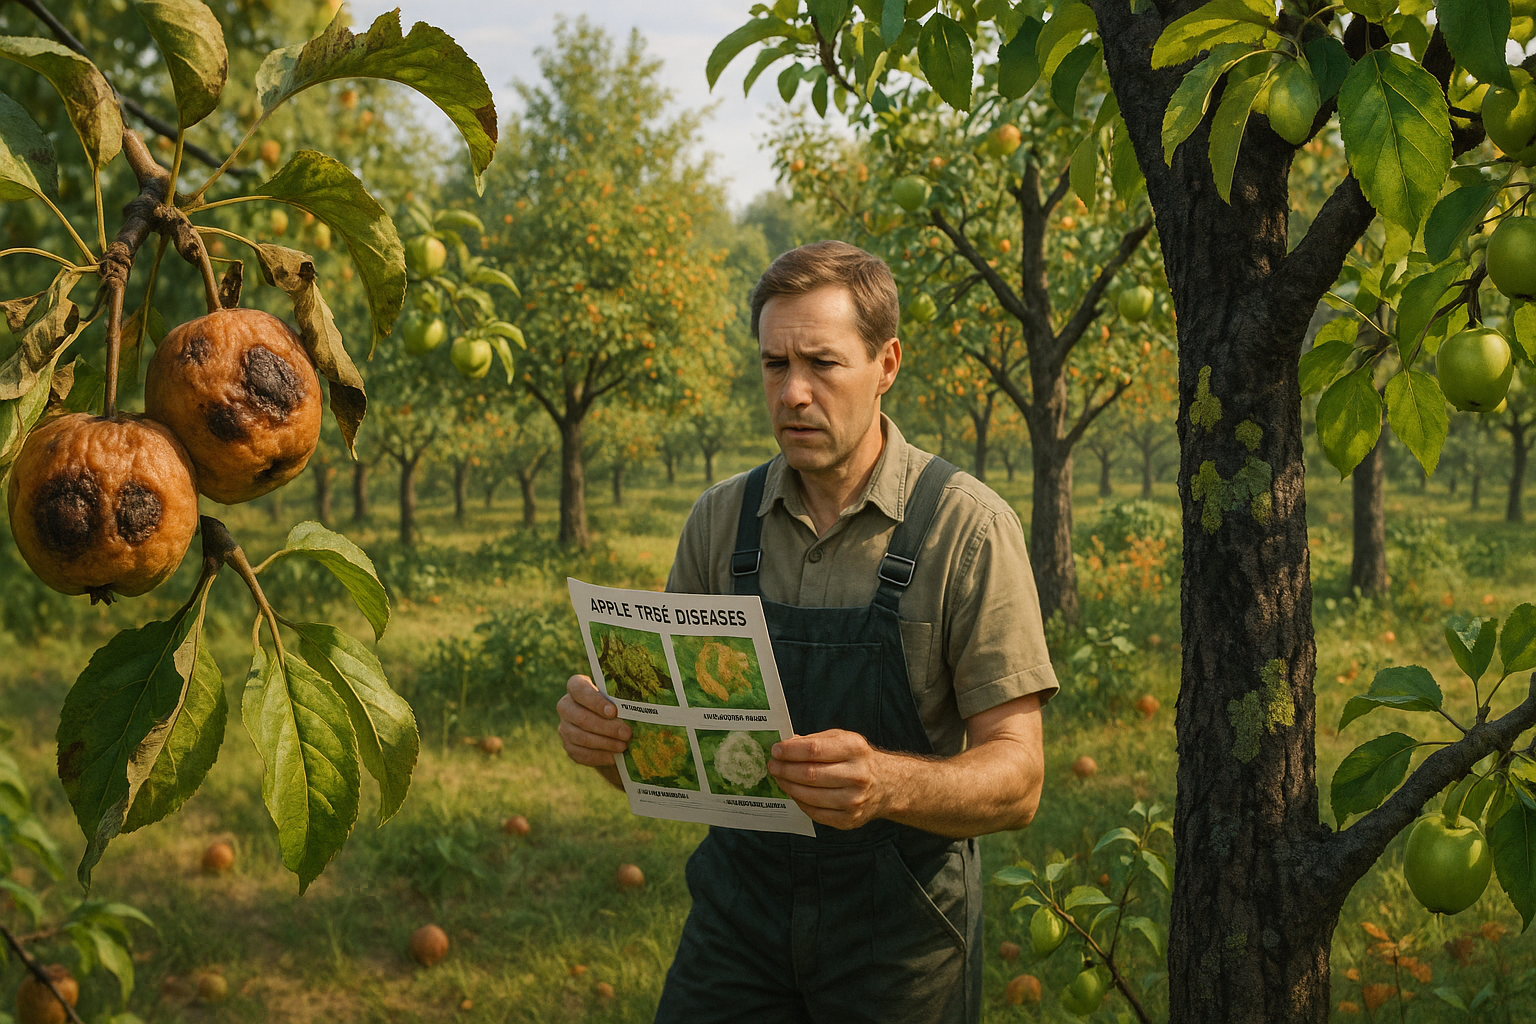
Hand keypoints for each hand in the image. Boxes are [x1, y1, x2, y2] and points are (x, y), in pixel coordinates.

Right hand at [557, 674, 630, 767]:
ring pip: (581, 737)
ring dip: (605, 743)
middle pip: (581, 717)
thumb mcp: (616, 698)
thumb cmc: (615, 705)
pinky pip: (581, 754)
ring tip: (623, 746)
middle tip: (626, 733)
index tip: (613, 711)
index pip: (578, 689)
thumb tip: (634, 708)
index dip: (595, 701)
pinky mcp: (569, 746)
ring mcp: (564, 727)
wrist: (608, 726)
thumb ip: (620, 700)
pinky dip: (599, 756)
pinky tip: (614, 757)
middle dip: (606, 727)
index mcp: (575, 687)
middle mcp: (566, 706)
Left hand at [768, 729, 897, 829]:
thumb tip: (785, 746)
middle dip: (785, 769)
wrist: (886, 785)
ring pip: (810, 796)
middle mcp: (857, 775)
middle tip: (772, 765)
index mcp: (854, 749)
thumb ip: (814, 741)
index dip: (790, 751)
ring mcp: (853, 800)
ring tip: (779, 778)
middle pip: (810, 774)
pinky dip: (799, 801)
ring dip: (788, 786)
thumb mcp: (842, 739)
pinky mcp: (848, 820)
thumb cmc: (858, 759)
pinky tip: (793, 792)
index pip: (814, 750)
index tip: (775, 750)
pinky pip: (814, 813)